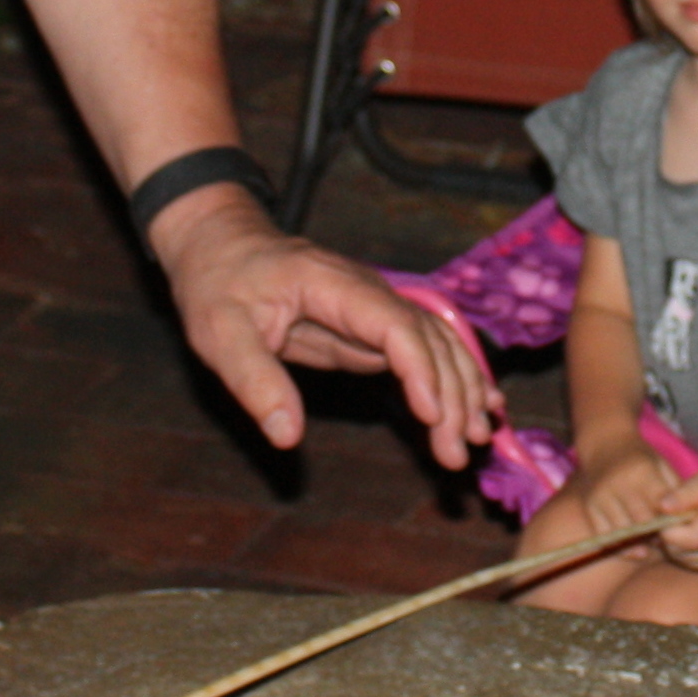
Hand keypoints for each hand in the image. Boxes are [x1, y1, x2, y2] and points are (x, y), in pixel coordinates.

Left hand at [153, 192, 500, 466]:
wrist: (220, 246)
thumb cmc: (218, 284)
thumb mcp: (220, 333)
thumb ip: (255, 381)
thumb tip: (287, 437)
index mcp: (331, 284)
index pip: (392, 323)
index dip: (419, 368)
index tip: (433, 415)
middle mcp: (365, 291)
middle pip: (427, 336)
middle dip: (451, 393)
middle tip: (458, 450)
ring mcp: (373, 307)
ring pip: (436, 342)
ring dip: (462, 388)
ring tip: (478, 438)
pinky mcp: (372, 327)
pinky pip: (424, 350)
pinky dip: (454, 377)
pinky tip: (479, 406)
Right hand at [558, 437, 681, 552]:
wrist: (605, 444)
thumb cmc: (641, 458)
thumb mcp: (663, 467)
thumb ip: (677, 492)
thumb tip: (691, 520)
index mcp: (642, 472)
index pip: (661, 507)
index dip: (673, 524)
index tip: (680, 530)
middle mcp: (619, 485)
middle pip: (642, 524)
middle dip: (658, 537)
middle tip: (669, 543)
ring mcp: (601, 498)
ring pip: (623, 535)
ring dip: (641, 546)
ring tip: (654, 547)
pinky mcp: (589, 508)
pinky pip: (605, 538)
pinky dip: (622, 549)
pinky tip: (636, 549)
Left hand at [655, 460, 697, 572]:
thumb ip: (686, 493)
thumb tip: (662, 507)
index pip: (689, 539)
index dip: (668, 529)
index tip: (663, 512)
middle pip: (682, 552)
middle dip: (667, 535)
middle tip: (669, 514)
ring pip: (683, 560)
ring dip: (673, 544)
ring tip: (679, 521)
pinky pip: (691, 564)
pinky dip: (682, 551)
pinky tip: (686, 532)